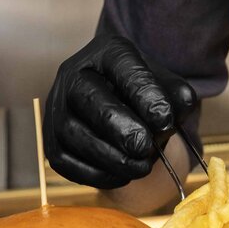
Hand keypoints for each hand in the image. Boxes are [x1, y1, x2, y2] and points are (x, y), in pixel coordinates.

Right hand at [43, 34, 197, 187]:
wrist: (115, 104)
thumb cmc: (142, 93)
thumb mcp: (165, 84)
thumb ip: (178, 96)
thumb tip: (174, 114)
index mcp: (106, 51)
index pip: (122, 66)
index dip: (144, 95)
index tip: (166, 120)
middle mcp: (73, 74)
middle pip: (89, 99)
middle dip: (120, 128)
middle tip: (146, 148)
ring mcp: (57, 108)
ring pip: (74, 134)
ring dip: (110, 157)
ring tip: (140, 167)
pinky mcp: (50, 140)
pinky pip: (65, 162)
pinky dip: (95, 174)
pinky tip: (121, 175)